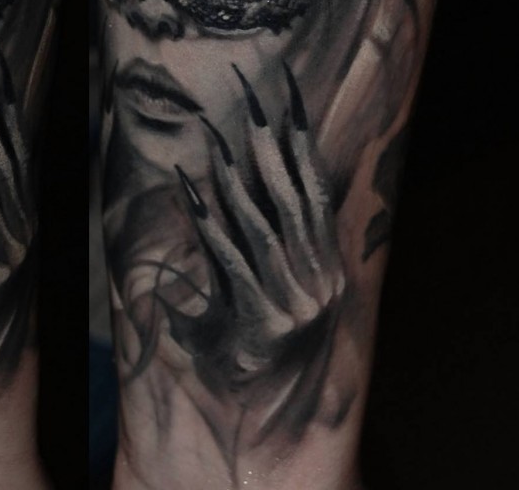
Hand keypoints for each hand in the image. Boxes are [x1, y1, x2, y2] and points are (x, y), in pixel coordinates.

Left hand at [118, 63, 343, 436]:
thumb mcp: (282, 291)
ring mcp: (291, 302)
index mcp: (327, 266)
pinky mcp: (259, 321)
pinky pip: (230, 260)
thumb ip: (274, 240)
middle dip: (272, 143)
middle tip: (253, 96)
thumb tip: (248, 178)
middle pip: (292, 196)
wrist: (263, 423)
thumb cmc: (263, 347)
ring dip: (237, 176)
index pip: (318, 189)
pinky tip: (192, 191)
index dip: (304, 142)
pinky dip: (210, 223)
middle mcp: (316, 280)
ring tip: (218, 133)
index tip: (291, 96)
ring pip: (262, 223)